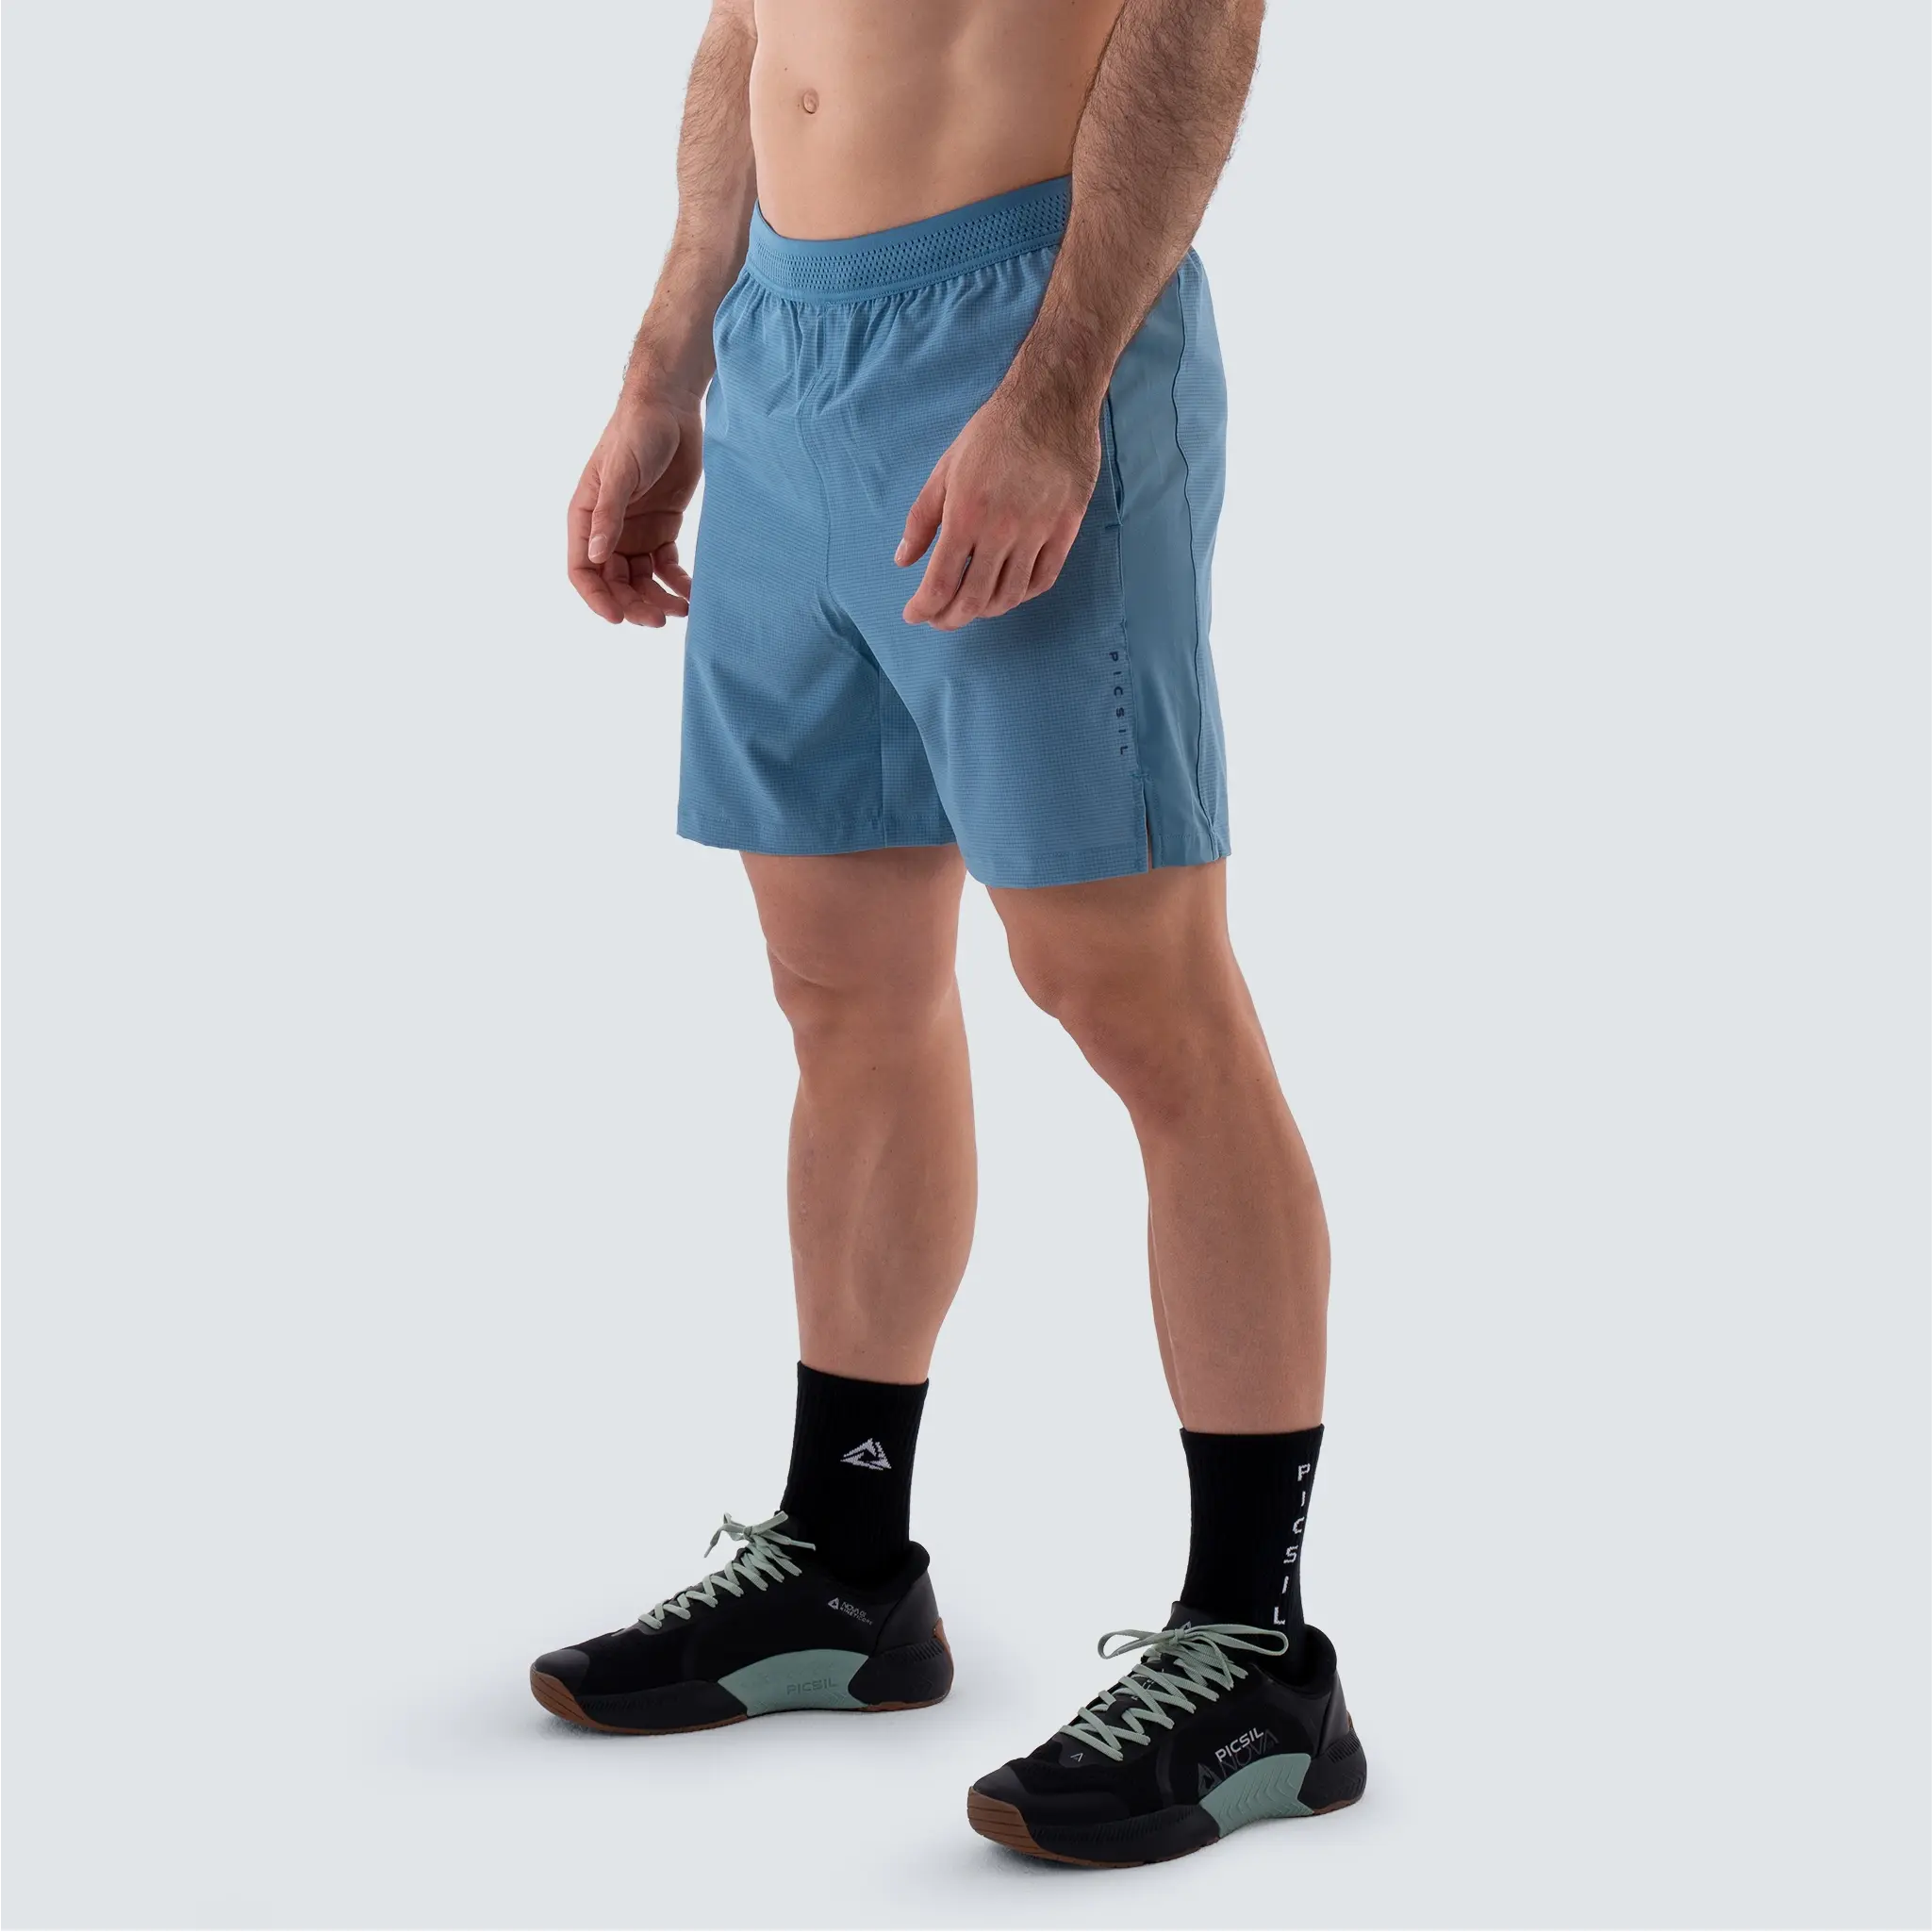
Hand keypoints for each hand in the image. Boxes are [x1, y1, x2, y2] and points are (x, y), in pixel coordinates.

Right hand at [567, 393, 701, 625]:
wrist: (671, 409)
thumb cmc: (637, 431)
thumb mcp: (621, 472)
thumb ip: (609, 514)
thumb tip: (596, 555)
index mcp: (586, 516)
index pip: (582, 569)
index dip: (596, 598)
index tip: (617, 619)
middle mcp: (608, 530)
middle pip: (614, 582)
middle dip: (633, 604)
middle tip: (658, 620)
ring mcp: (636, 532)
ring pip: (642, 580)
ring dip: (658, 599)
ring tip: (682, 611)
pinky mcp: (663, 529)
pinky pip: (667, 566)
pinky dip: (677, 582)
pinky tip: (692, 593)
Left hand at [897, 384, 1099, 629]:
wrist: (1051, 402)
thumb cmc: (993, 432)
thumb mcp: (944, 469)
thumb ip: (922, 519)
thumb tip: (903, 560)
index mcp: (966, 515)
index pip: (941, 582)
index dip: (925, 608)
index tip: (914, 614)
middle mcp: (1002, 531)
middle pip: (974, 598)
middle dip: (950, 618)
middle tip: (939, 618)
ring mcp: (1037, 533)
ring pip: (1009, 595)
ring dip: (985, 611)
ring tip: (969, 607)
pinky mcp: (1065, 529)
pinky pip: (1043, 579)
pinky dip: (1022, 595)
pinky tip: (1007, 592)